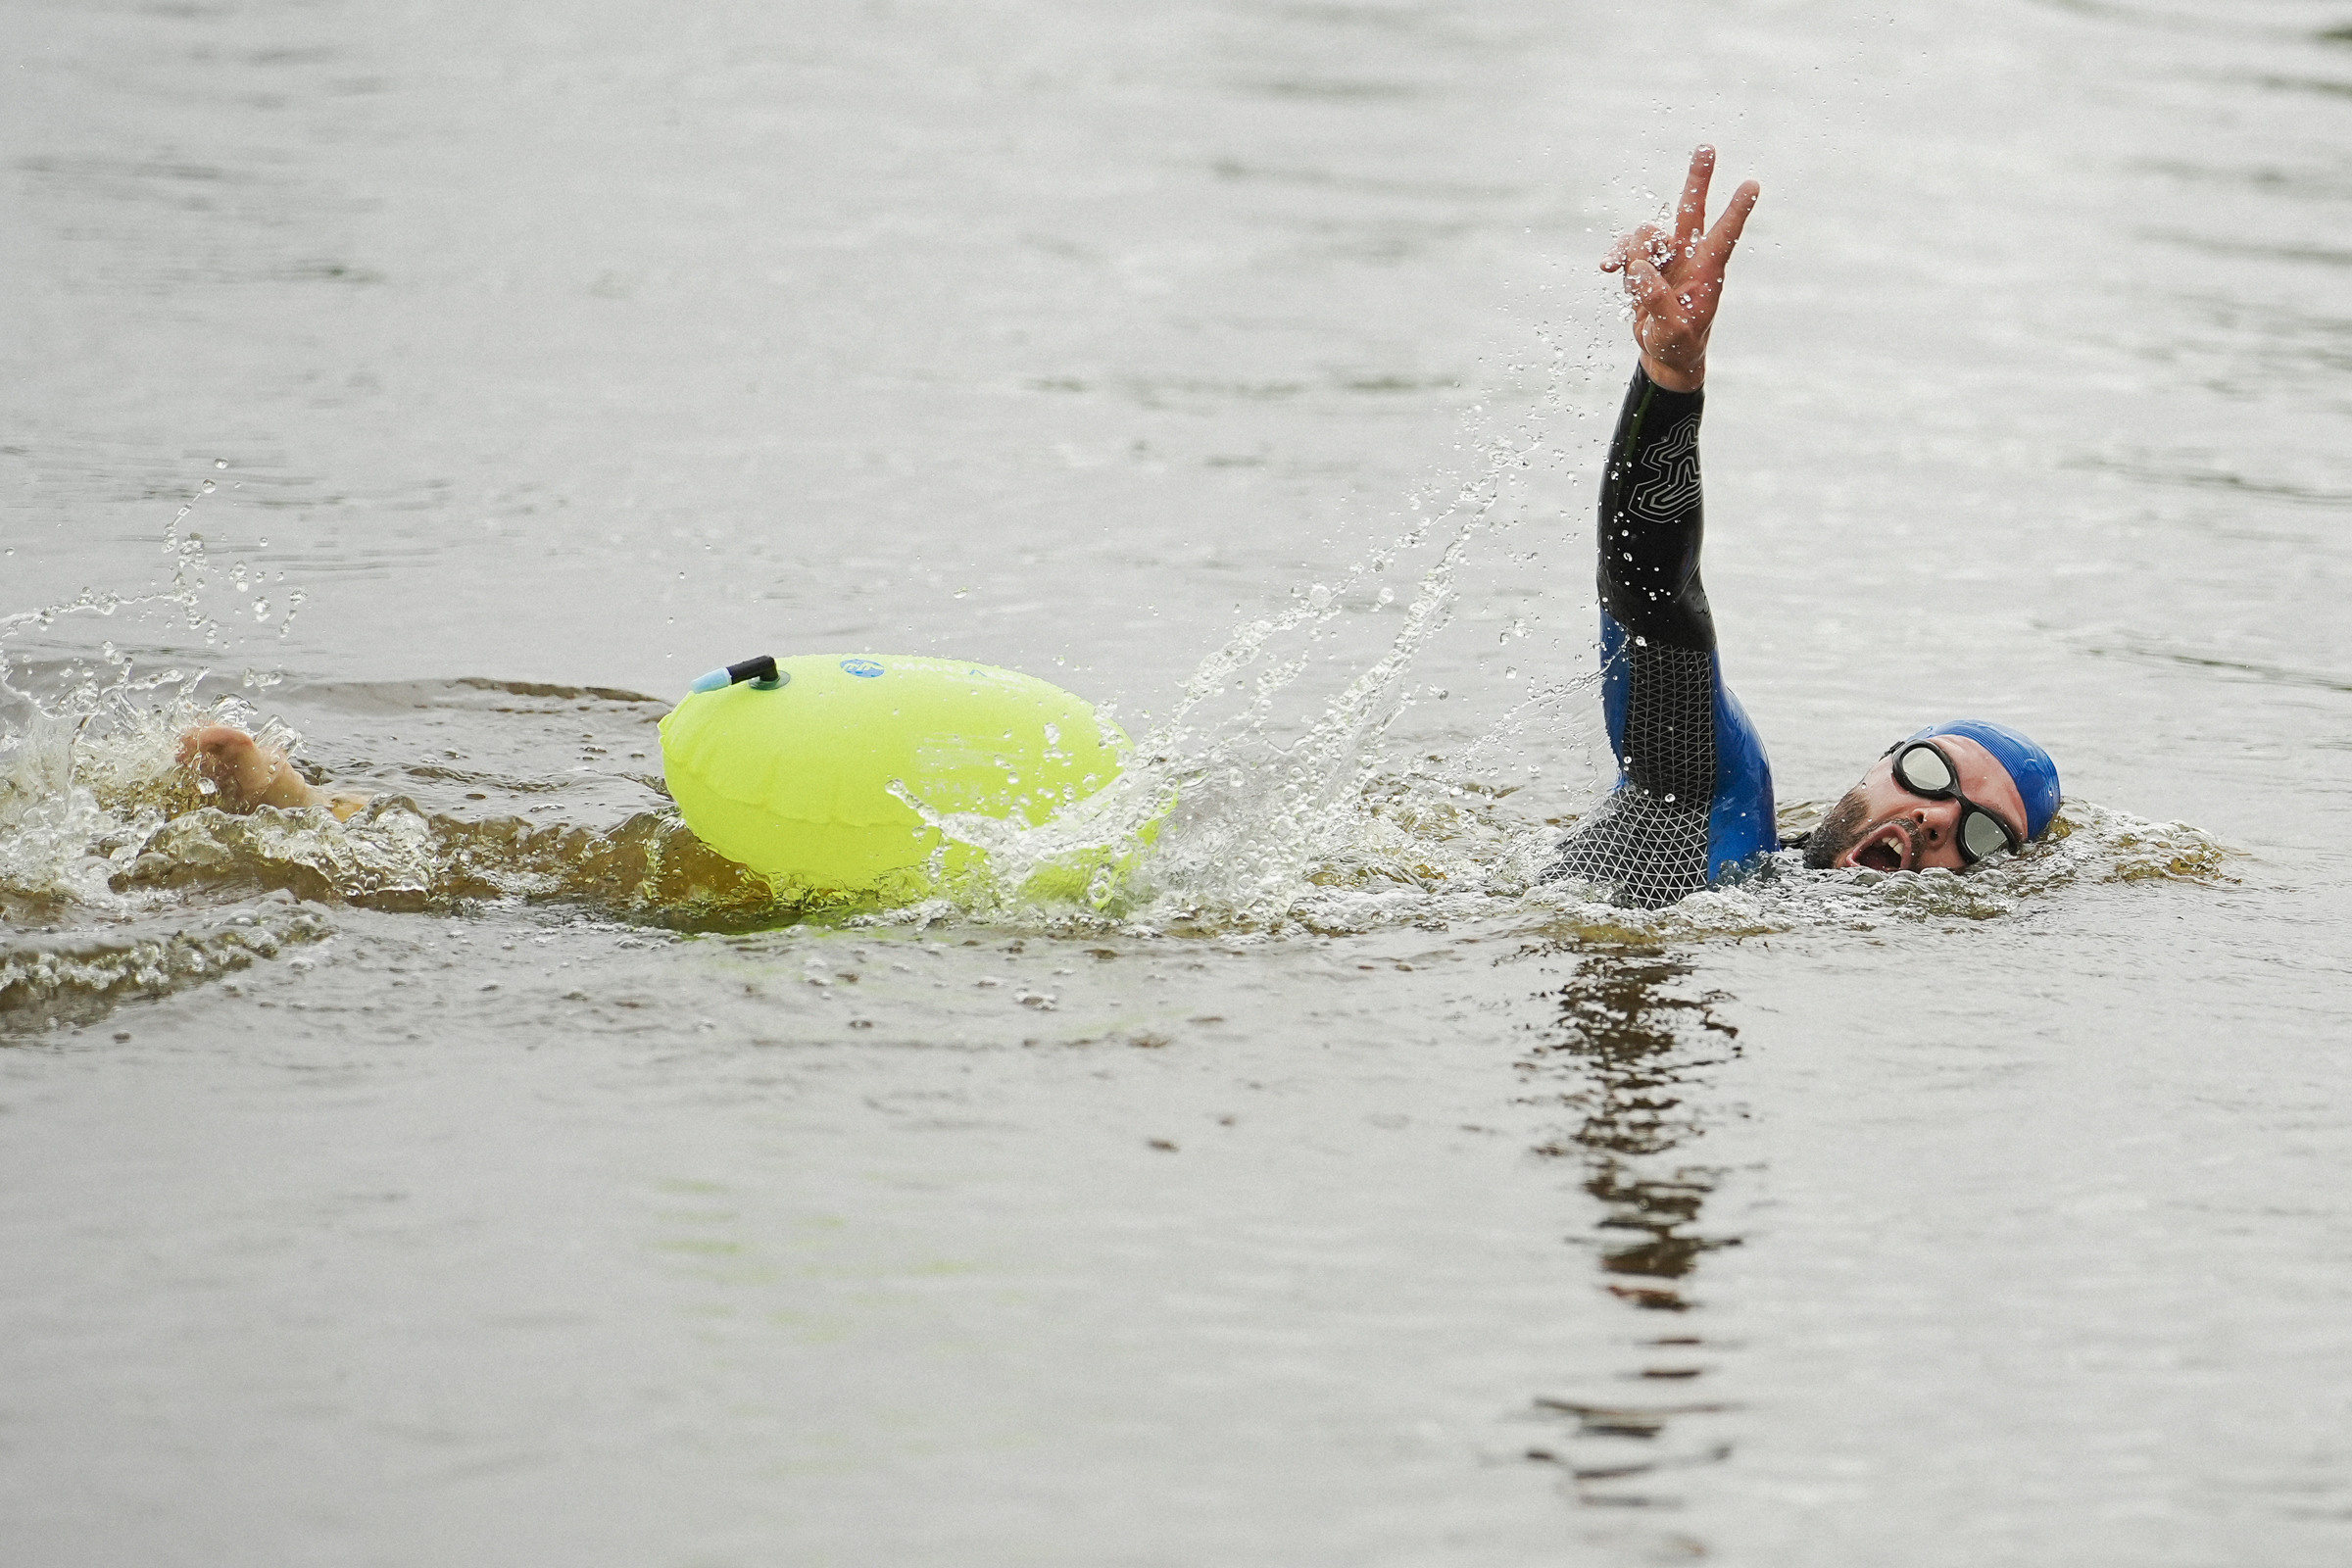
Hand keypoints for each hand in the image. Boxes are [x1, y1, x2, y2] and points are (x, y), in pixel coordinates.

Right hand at [1600, 146, 1759, 392]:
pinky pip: (1627, 250)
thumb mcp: (1672, 330)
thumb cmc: (1678, 344)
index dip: (1737, 210)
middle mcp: (1688, 257)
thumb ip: (1658, 302)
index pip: (1724, 235)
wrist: (1664, 354)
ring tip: (1631, 280)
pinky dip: (1617, 256)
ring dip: (1634, 251)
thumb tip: (1642, 270)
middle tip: (1707, 147)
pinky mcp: (1645, 265)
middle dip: (1697, 180)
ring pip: (1648, 233)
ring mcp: (1666, 259)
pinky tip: (1606, 267)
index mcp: (1707, 271)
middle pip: (1692, 211)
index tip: (1752, 184)